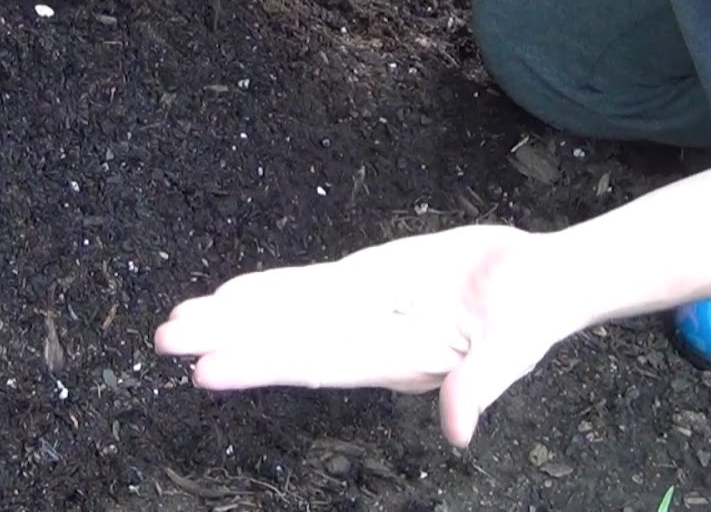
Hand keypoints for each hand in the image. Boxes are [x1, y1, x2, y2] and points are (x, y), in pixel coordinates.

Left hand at [154, 225, 583, 447]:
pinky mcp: (370, 279)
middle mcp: (366, 337)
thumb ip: (484, 384)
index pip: (315, 362)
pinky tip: (230, 293)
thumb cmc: (537, 314)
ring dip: (231, 316)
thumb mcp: (519, 346)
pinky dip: (268, 288)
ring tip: (176, 321)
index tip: (207, 371)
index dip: (262, 364)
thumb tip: (458, 430)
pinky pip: (309, 285)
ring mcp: (363, 310)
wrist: (547, 281)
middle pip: (284, 339)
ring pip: (285, 312)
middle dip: (225, 340)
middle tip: (164, 340)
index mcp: (395, 357)